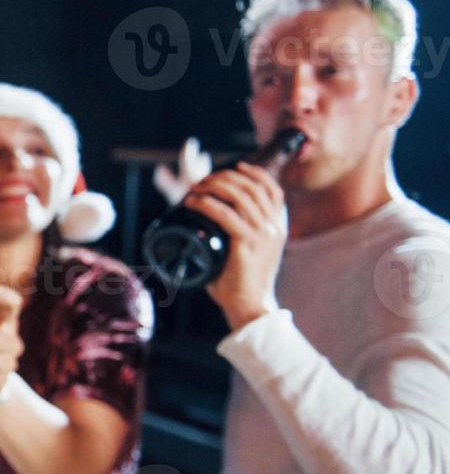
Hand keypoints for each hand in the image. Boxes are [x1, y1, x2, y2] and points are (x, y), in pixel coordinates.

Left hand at [185, 163, 286, 329]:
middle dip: (226, 177)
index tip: (235, 167)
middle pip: (252, 188)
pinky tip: (195, 202)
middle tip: (203, 181)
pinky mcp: (249, 245)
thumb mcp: (246, 250)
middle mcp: (275, 227)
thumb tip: (210, 219)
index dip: (254, 173)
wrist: (249, 306)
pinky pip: (227, 216)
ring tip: (195, 189)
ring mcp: (264, 235)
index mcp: (278, 227)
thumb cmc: (239, 280)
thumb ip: (238, 233)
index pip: (272, 189)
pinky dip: (208, 205)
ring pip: (241, 197)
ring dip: (215, 187)